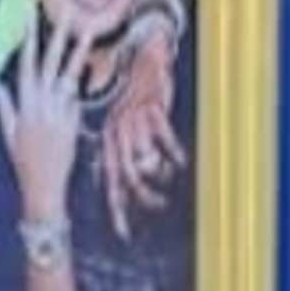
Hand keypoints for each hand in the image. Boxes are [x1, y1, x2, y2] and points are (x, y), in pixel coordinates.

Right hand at [0, 14, 86, 229]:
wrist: (44, 188)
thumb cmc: (25, 162)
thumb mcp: (10, 133)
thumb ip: (5, 106)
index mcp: (23, 104)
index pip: (26, 63)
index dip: (28, 38)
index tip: (31, 16)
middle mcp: (41, 104)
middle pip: (50, 63)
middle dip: (57, 36)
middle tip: (67, 13)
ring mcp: (60, 112)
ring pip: (70, 75)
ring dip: (78, 52)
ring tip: (88, 30)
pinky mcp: (74, 121)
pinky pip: (77, 97)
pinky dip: (79, 84)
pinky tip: (86, 70)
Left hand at [99, 14, 183, 232]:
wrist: (144, 57)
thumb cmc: (137, 97)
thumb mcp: (125, 124)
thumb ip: (127, 152)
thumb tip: (130, 184)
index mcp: (108, 141)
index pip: (110, 182)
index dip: (117, 209)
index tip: (124, 234)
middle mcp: (117, 134)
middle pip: (125, 178)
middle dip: (138, 200)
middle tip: (155, 210)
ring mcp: (133, 122)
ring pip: (144, 161)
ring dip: (159, 176)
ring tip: (168, 184)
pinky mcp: (150, 110)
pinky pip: (163, 140)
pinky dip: (173, 153)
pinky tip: (181, 162)